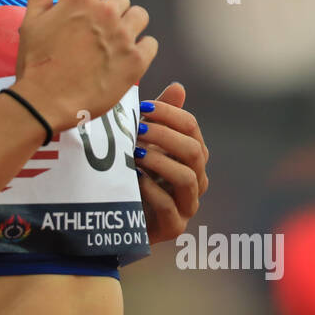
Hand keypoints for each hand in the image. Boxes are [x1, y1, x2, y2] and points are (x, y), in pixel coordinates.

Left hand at [135, 82, 208, 243]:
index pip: (191, 128)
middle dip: (164, 136)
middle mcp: (196, 179)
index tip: (142, 107)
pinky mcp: (174, 227)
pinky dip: (152, 190)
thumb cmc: (133, 176)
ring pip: (186, 177)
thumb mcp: (142, 145)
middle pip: (194, 151)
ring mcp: (187, 205)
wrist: (118, 221)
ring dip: (159, 161)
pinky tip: (135, 180)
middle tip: (136, 129)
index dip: (169, 114)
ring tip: (134, 153)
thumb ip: (158, 119)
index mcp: (191, 156)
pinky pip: (169, 206)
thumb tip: (178, 87)